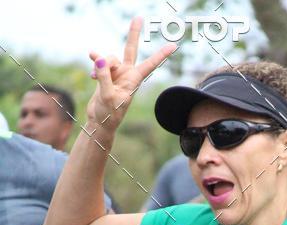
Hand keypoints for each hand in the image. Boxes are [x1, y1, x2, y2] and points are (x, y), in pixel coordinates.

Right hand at [87, 17, 176, 131]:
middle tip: (138, 17)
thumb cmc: (109, 114)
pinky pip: (100, 62)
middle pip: (131, 49)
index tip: (174, 46)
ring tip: (95, 77)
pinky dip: (95, 63)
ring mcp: (116, 73)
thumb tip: (100, 59)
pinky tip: (91, 68)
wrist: (100, 122)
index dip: (161, 55)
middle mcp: (127, 74)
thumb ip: (104, 77)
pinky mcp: (105, 74)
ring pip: (109, 58)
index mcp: (134, 80)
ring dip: (101, 65)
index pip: (150, 65)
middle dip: (133, 34)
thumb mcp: (107, 96)